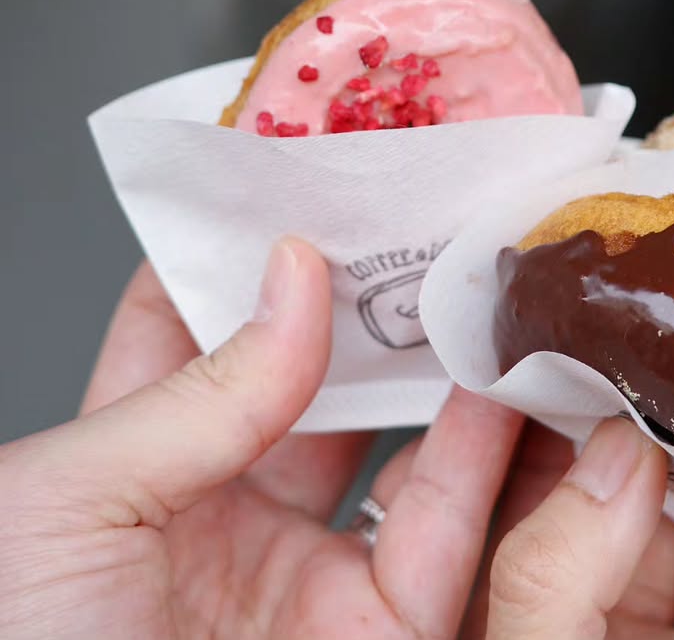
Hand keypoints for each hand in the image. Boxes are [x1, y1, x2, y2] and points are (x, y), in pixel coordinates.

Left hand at [0, 239, 524, 638]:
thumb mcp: (65, 512)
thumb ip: (198, 394)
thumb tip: (292, 271)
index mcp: (127, 479)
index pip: (194, 332)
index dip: (248, 250)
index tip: (314, 175)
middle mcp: (224, 524)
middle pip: (322, 385)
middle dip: (380, 302)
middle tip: (436, 219)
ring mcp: (308, 589)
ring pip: (407, 455)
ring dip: (459, 373)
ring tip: (497, 288)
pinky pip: (454, 545)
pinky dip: (497, 467)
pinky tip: (516, 392)